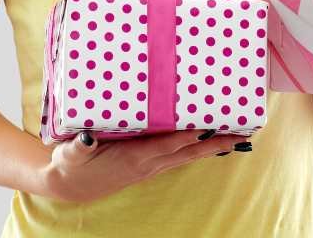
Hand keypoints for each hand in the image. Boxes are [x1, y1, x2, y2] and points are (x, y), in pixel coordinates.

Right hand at [37, 128, 252, 202]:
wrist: (71, 186)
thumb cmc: (71, 164)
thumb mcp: (70, 154)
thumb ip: (78, 147)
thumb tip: (85, 138)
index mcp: (131, 159)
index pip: (163, 146)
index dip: (184, 137)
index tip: (205, 126)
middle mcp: (147, 164)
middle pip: (186, 152)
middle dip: (213, 143)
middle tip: (241, 135)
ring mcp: (151, 166)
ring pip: (188, 155)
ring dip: (213, 148)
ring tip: (238, 138)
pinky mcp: (150, 165)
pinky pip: (180, 156)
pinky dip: (199, 149)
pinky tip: (213, 145)